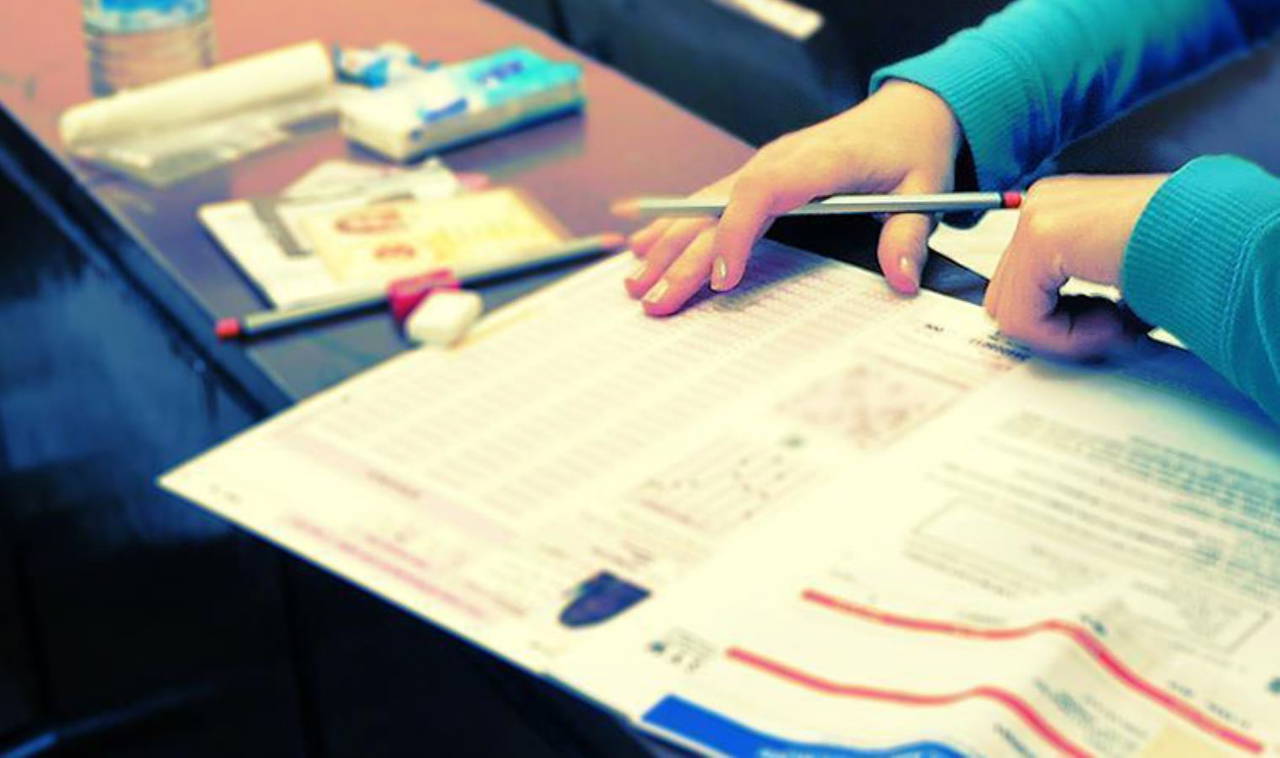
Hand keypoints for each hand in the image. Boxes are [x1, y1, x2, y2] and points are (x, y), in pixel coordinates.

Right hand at [624, 80, 961, 314]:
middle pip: (721, 206)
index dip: (736, 233)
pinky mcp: (758, 174)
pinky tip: (645, 248)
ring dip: (668, 243)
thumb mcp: (925, 192)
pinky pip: (710, 200)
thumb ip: (908, 236)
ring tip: (637, 284)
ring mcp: (764, 164)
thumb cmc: (910, 153)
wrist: (905, 114)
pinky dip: (676, 225)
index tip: (722, 279)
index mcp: (821, 159)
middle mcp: (782, 158)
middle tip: (657, 300)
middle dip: (685, 257)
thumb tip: (902, 281)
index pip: (763, 191)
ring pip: (705, 203)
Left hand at [983, 173, 1168, 357]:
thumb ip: (1077, 297)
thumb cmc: (1186, 249)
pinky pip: (1022, 317)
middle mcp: (1042, 206)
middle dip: (1060, 329)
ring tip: (1119, 324)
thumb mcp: (1118, 276)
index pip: (1023, 284)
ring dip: (1066, 335)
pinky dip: (1067, 337)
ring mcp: (1037, 215)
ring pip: (1011, 312)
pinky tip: (1114, 322)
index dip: (1062, 322)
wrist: (1217, 231)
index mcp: (1059, 211)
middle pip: (1008, 297)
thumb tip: (1056, 331)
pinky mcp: (1041, 235)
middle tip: (1116, 330)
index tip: (1111, 325)